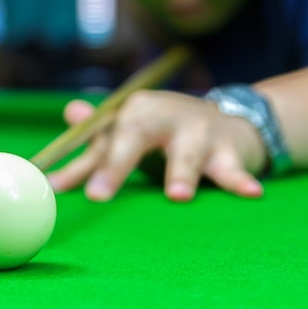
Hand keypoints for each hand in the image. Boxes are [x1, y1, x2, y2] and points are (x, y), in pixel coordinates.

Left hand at [47, 90, 266, 200]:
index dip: (79, 166)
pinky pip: (234, 168)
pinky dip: (241, 181)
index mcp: (135, 112)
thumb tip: (66, 120)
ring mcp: (198, 131)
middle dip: (117, 165)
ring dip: (182, 173)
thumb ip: (95, 141)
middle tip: (99, 195)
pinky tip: (252, 194)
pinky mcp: (228, 149)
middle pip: (136, 137)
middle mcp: (164, 115)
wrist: (226, 118)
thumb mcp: (129, 131)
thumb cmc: (165, 133)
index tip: (55, 190)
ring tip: (177, 196)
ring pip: (187, 154)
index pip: (103, 140)